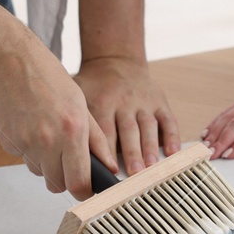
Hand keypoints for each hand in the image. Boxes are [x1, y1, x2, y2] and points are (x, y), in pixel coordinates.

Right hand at [0, 25, 115, 197]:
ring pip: (39, 171)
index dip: (84, 191)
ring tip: (47, 132)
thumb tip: (110, 167)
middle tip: (67, 157)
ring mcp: (23, 143)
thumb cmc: (48, 77)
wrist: (10, 60)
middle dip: (64, 177)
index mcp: (71, 131)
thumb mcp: (82, 104)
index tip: (87, 188)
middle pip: (56, 184)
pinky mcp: (6, 141)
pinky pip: (22, 157)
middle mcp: (46, 141)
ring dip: (45, 162)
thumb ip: (97, 140)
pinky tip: (30, 124)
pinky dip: (27, 148)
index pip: (78, 183)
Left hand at [73, 55, 180, 175]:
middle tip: (134, 174)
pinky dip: (172, 136)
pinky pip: (168, 119)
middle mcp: (124, 102)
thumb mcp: (78, 94)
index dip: (107, 152)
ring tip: (151, 167)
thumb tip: (61, 151)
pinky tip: (172, 152)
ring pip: (148, 127)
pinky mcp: (159, 100)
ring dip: (151, 148)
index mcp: (102, 102)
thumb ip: (75, 119)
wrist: (115, 60)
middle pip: (128, 131)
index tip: (108, 172)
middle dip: (132, 153)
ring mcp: (143, 101)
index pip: (105, 131)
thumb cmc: (94, 85)